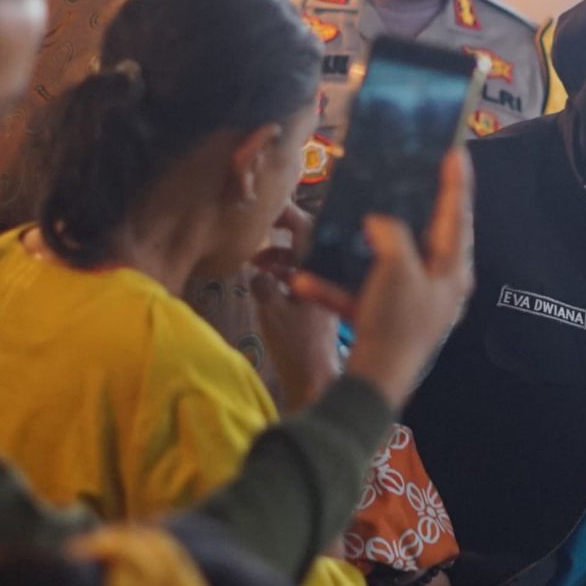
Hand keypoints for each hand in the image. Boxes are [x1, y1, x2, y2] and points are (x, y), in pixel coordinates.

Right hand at [251, 206, 340, 409]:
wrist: (316, 382)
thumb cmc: (297, 346)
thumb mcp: (270, 310)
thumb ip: (261, 284)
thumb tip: (258, 270)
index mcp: (323, 268)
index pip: (307, 228)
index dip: (287, 213)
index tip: (268, 203)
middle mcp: (330, 275)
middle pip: (308, 242)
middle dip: (282, 234)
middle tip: (258, 228)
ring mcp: (328, 291)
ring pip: (306, 261)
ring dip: (281, 257)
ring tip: (255, 260)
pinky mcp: (324, 307)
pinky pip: (307, 280)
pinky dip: (288, 275)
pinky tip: (266, 280)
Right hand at [313, 149, 474, 409]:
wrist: (372, 385)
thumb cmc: (396, 323)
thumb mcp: (398, 267)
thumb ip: (392, 234)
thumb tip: (378, 222)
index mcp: (452, 271)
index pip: (458, 217)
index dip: (456, 182)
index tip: (455, 150)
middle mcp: (437, 285)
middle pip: (426, 236)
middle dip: (411, 207)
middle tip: (409, 172)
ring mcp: (410, 303)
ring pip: (387, 261)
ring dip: (361, 246)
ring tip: (353, 215)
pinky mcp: (382, 319)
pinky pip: (357, 294)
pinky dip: (333, 287)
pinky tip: (304, 282)